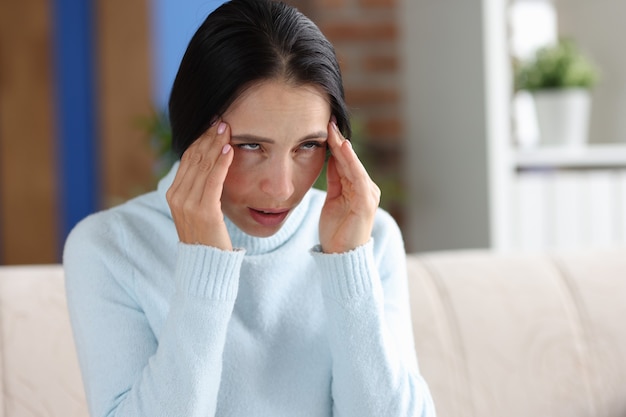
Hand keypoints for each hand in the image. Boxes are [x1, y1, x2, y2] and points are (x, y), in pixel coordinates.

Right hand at [166, 121, 233, 249]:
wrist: (206, 265)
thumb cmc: (207, 237)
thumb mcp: (198, 210)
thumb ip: (200, 190)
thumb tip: (210, 168)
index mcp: (173, 194)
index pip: (187, 159)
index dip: (200, 140)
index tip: (213, 125)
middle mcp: (177, 196)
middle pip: (194, 158)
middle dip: (209, 137)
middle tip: (222, 120)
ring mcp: (188, 204)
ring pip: (203, 165)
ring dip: (216, 144)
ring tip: (228, 129)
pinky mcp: (204, 211)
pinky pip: (213, 180)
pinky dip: (221, 162)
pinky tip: (230, 149)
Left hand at [319, 120, 380, 252]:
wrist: (342, 256)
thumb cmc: (337, 230)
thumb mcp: (333, 199)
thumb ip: (335, 180)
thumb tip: (330, 158)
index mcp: (358, 187)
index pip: (345, 161)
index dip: (335, 143)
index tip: (324, 126)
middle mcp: (366, 188)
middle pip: (350, 160)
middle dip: (338, 140)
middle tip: (328, 120)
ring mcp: (368, 195)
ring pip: (354, 165)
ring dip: (344, 148)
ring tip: (334, 131)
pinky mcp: (366, 203)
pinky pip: (358, 178)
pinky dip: (352, 162)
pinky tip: (344, 149)